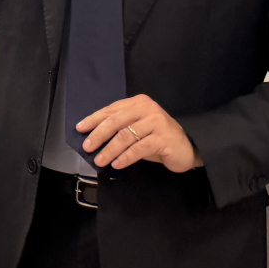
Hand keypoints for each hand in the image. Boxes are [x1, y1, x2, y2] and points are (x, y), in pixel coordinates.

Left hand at [78, 94, 202, 171]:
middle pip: (116, 121)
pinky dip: (125, 157)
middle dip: (98, 135)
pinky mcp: (163, 138)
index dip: (94, 119)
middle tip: (87, 147)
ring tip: (100, 161)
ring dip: (109, 150)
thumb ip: (121, 128)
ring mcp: (156, 122)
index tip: (80, 129)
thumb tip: (93, 138)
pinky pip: (138, 148)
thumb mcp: (138, 129)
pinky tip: (117, 164)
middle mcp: (147, 109)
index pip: (111, 110)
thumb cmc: (158, 138)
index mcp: (138, 102)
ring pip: (125, 136)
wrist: (188, 147)